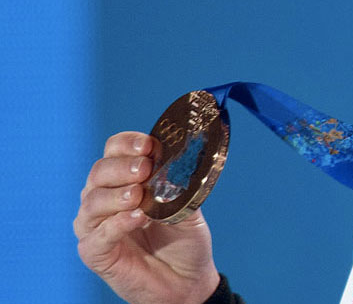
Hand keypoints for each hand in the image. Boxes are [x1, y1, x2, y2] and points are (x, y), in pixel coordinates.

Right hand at [74, 132, 220, 303]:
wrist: (188, 280)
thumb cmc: (184, 241)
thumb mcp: (189, 207)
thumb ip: (179, 187)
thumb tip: (175, 165)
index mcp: (126, 180)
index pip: (114, 151)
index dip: (127, 144)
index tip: (147, 145)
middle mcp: (105, 198)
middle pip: (99, 172)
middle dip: (121, 167)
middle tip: (144, 169)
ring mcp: (96, 225)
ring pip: (91, 202)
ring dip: (116, 194)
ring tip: (138, 195)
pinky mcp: (95, 252)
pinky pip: (96, 236)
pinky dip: (115, 224)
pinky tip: (135, 218)